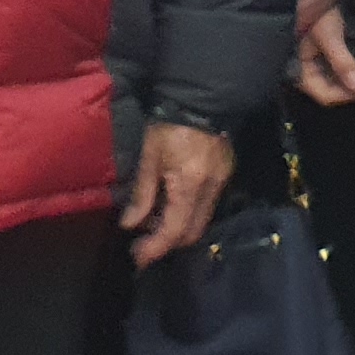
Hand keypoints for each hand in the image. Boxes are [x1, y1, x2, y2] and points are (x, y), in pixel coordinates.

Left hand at [121, 121, 235, 264]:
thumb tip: (130, 225)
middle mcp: (210, 189)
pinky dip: (187, 212)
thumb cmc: (169, 125)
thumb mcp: (149, 156)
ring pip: (201, 221)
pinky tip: (170, 204)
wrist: (202, 97)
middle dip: (167, 243)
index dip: (155, 248)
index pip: (174, 229)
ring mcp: (221, 183)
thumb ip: (142, 193)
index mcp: (190, 185)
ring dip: (177, 228)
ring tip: (152, 222)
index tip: (137, 257)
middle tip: (143, 243)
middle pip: (193, 232)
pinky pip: (206, 206)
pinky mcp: (224, 175)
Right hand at [292, 0, 354, 106]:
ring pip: (338, 78)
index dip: (349, 94)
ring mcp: (316, 58)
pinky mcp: (325, 47)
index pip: (325, 94)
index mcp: (299, 67)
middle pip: (333, 88)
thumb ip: (341, 61)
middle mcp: (307, 67)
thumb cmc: (314, 6)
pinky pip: (340, 64)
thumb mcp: (328, 34)